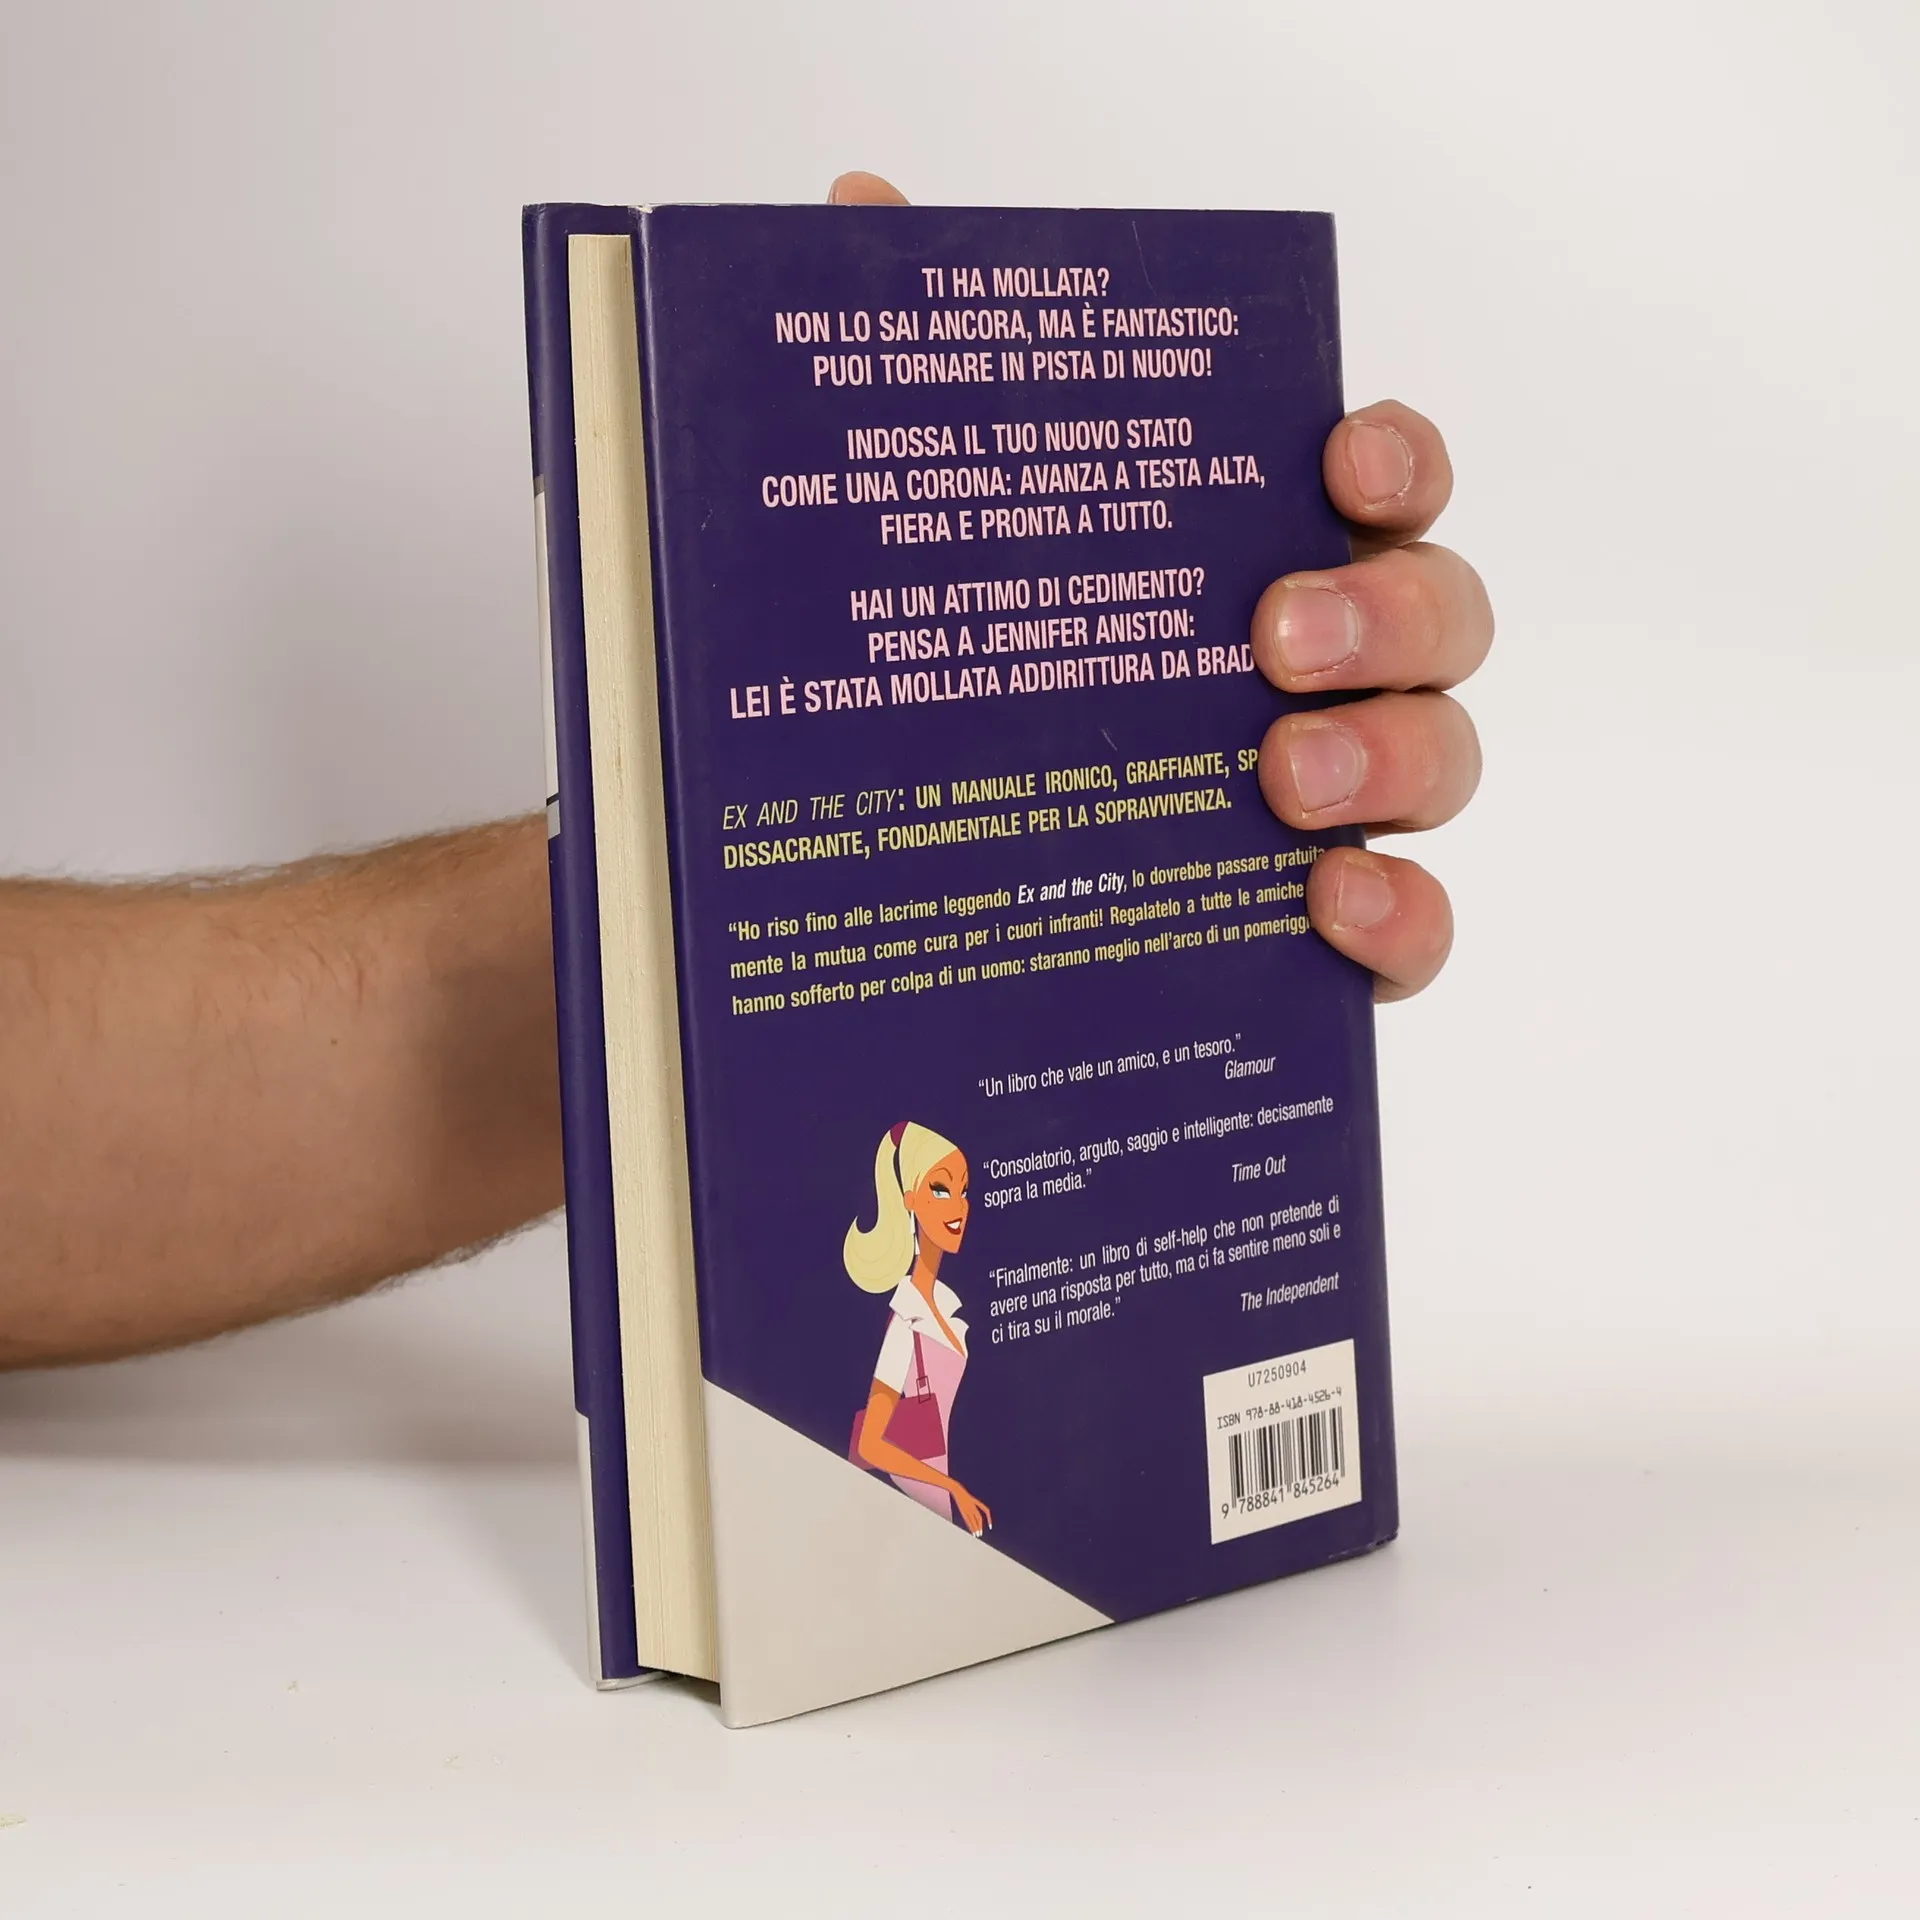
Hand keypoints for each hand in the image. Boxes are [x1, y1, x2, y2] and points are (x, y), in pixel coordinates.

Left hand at [827, 173, 1489, 1001]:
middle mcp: (1323, 669)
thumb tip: (860, 214)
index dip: (1393, 461)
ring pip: (1446, 760)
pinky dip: (1401, 918)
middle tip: (1274, 639)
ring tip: (1283, 781)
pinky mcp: (1323, 930)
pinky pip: (1417, 929)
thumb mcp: (931, 529)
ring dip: (1389, 758)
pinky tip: (1330, 908)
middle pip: (1437, 615)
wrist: (906, 881)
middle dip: (1384, 614)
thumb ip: (925, 375)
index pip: (1380, 483)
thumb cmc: (966, 681)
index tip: (1335, 465)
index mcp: (1254, 558)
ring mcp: (1336, 802)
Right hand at [949, 1481, 992, 1536]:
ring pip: (973, 1520)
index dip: (989, 1518)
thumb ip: (974, 1506)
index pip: (986, 1510)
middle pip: (979, 1518)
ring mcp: (968, 1508)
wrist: (957, 1489)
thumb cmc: (963, 1495)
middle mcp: (973, 1506)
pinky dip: (970, 1526)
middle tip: (980, 1534)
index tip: (990, 1527)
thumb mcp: (971, 1499)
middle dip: (980, 1526)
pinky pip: (967, 1520)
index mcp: (977, 1502)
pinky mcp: (962, 1510)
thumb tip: (976, 1516)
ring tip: (977, 1535)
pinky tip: (971, 1531)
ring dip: (975, 1528)